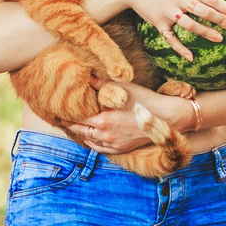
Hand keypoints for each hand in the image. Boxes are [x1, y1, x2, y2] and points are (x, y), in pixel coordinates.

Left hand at [67, 86, 182, 155]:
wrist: (166, 117)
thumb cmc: (145, 100)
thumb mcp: (123, 89)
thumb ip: (102, 84)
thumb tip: (87, 76)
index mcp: (103, 121)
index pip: (78, 119)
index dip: (67, 114)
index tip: (59, 109)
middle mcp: (105, 135)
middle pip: (81, 130)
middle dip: (71, 123)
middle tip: (61, 118)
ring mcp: (113, 144)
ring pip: (90, 140)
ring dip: (81, 133)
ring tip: (73, 126)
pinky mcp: (121, 149)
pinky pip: (101, 149)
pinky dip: (92, 143)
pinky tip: (89, 138)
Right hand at [104, 0, 225, 61]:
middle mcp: (179, 0)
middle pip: (205, 12)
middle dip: (222, 21)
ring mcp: (168, 13)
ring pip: (191, 26)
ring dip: (206, 33)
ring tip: (220, 38)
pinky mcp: (158, 23)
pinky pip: (171, 38)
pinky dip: (180, 49)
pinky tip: (190, 57)